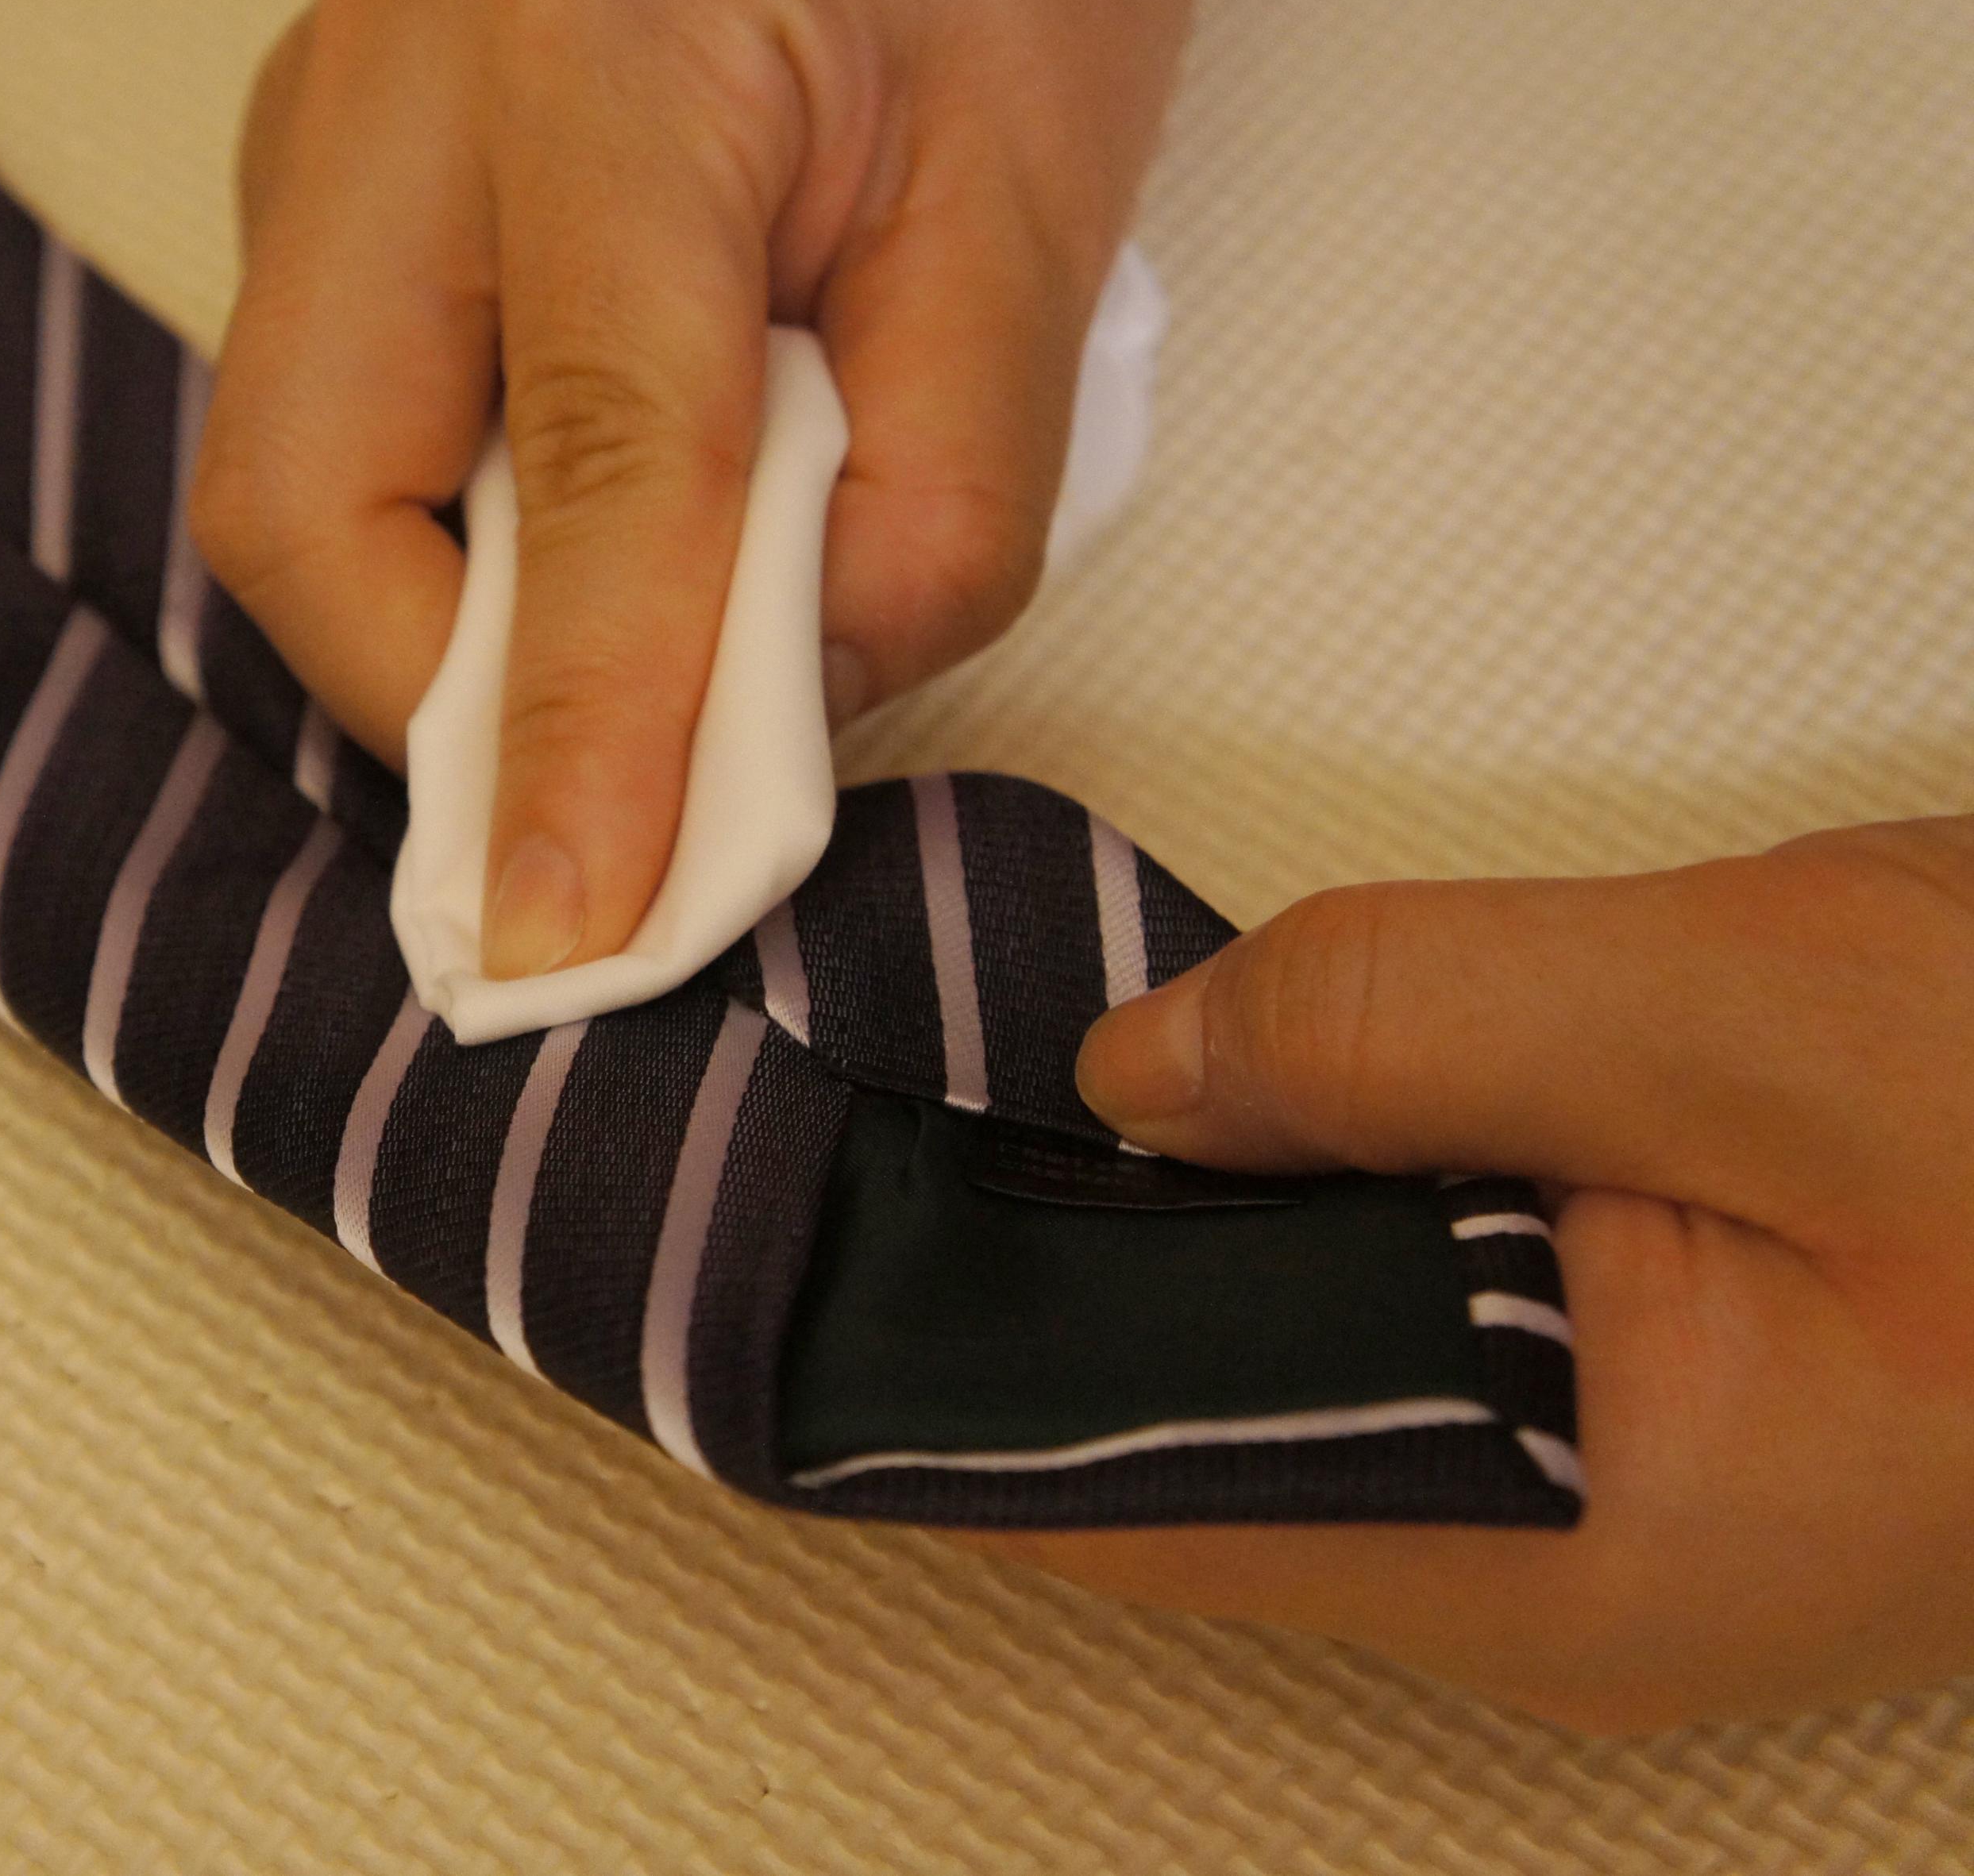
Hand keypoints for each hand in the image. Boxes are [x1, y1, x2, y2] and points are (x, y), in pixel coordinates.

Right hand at [190, 0, 1236, 976]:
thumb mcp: (1042, 226)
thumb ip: (930, 507)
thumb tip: (768, 748)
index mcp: (605, 31)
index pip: (578, 455)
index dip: (576, 723)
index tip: (581, 929)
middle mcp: (394, 61)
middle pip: (303, 498)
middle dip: (444, 703)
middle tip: (606, 808)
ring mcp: (316, 108)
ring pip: (287, 483)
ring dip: (448, 628)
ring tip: (630, 646)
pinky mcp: (308, 171)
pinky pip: (320, 432)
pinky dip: (442, 543)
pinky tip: (574, 533)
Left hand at [973, 817, 1973, 1732]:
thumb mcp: (1755, 1021)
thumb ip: (1411, 1026)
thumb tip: (1137, 1072)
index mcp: (1568, 1564)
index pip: (1140, 1496)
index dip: (970, 1348)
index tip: (842, 1209)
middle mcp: (1574, 1576)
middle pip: (1211, 1424)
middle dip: (1077, 1253)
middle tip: (929, 1079)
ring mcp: (1627, 1498)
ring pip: (1316, 1356)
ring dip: (1214, 1214)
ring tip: (1086, 1055)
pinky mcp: (1671, 1404)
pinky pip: (1429, 1318)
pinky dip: (1344, 1202)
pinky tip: (1296, 1088)